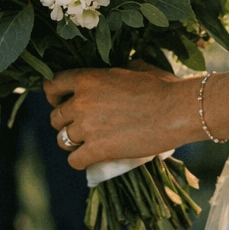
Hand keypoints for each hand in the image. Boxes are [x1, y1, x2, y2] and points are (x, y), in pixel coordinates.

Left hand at [45, 62, 196, 169]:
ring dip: (71, 143)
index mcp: (88, 78)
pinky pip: (74, 160)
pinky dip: (80, 161)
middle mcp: (81, 101)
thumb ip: (119, 70)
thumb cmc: (162, 87)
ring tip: (85, 144)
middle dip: (64, 122)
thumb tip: (122, 68)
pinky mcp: (97, 150)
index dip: (53, 95)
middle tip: (79, 126)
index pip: (52, 86)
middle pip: (55, 117)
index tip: (60, 101)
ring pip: (62, 140)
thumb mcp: (137, 68)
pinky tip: (90, 159)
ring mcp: (87, 127)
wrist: (176, 111)